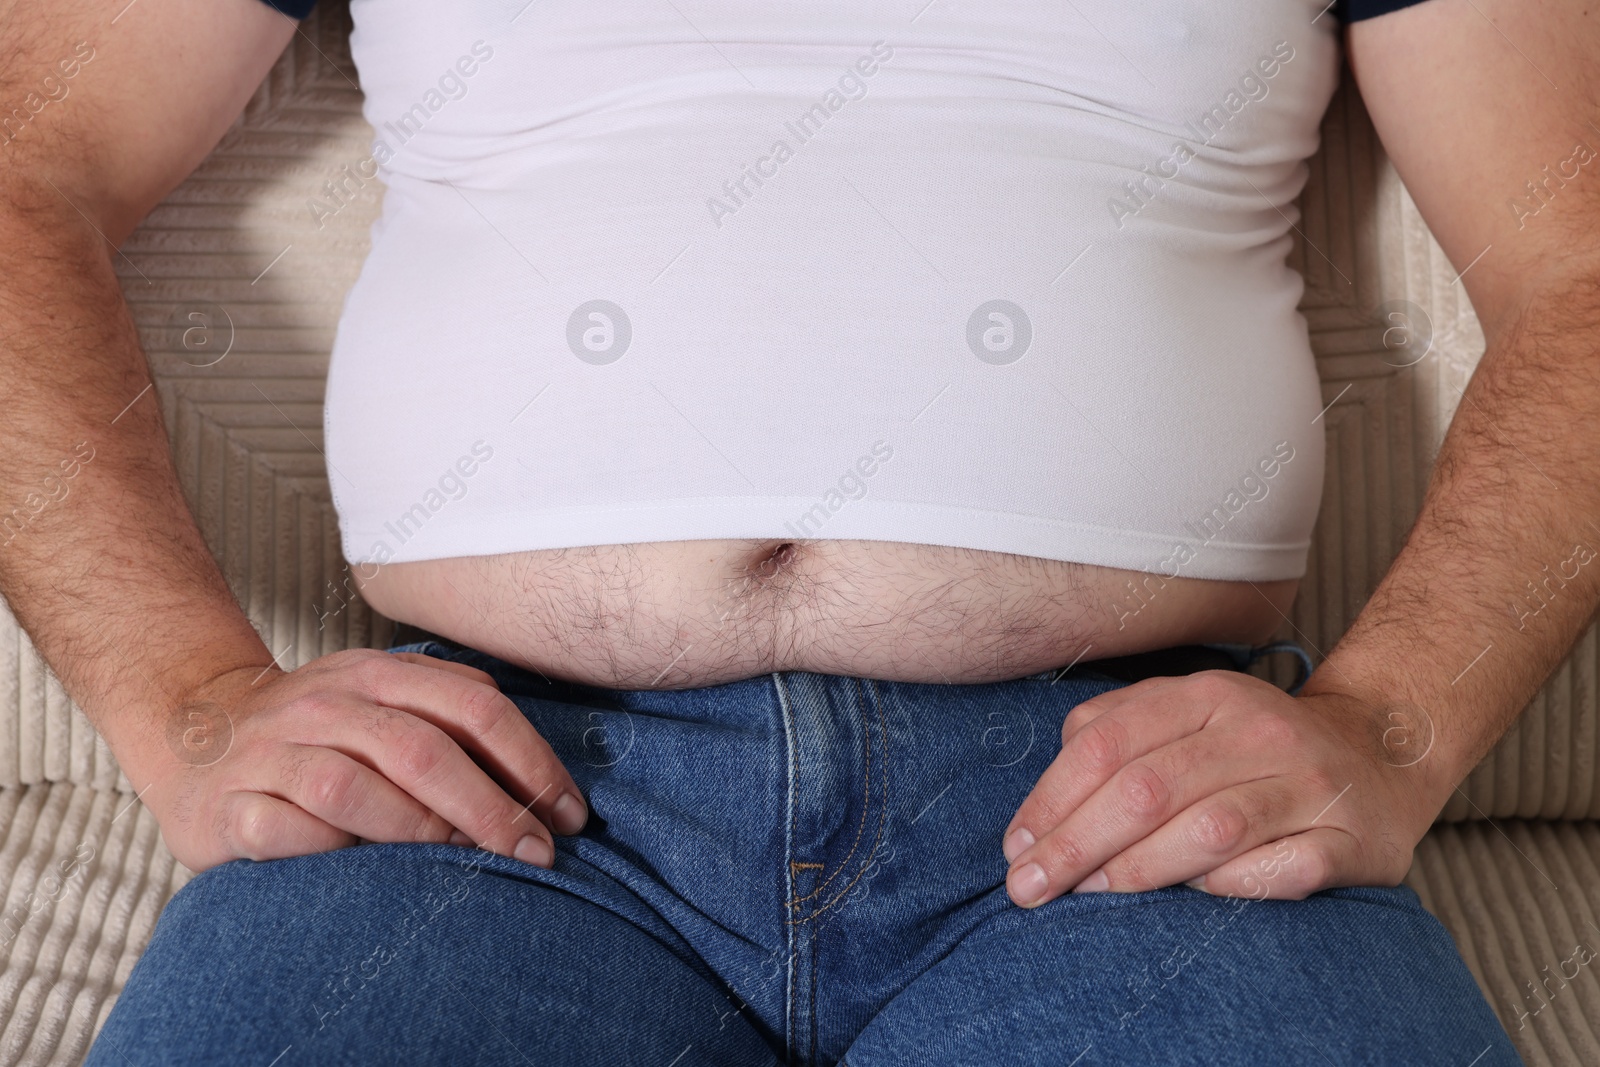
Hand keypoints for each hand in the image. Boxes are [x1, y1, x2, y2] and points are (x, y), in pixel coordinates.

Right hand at [125, 648, 586, 872]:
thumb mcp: (387, 700)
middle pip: (422, 750)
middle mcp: (327, 704)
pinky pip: (284, 831)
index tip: (568, 814)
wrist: (194, 728)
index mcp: (379, 674)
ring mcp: (273, 753)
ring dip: (421, 832)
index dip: (530, 762)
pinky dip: (330, 853)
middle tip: (536, 854)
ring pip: (354, 789)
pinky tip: (366, 877)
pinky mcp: (228, 806)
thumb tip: (546, 780)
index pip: (473, 708)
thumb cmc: (321, 729)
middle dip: (491, 808)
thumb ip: (454, 718)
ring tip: (468, 868)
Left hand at [1000, 670, 1446, 904]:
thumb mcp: (1185, 715)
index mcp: (1208, 696)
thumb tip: (1043, 803)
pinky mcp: (1350, 839)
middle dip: (1075, 844)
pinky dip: (1229, 887)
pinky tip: (1193, 897)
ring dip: (1137, 870)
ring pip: (1208, 830)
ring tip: (1089, 895)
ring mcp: (1309, 784)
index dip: (1051, 799)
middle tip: (1029, 889)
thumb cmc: (1252, 748)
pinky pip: (1280, 871)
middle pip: (1147, 789)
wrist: (1380, 755)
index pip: (1108, 743)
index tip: (1015, 847)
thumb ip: (1113, 733)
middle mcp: (1260, 731)